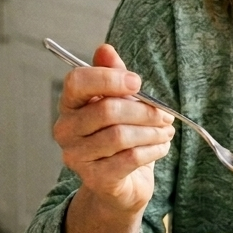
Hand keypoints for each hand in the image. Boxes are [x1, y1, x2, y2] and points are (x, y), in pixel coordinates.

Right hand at [54, 44, 174, 215]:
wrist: (121, 184)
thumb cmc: (120, 137)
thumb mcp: (120, 102)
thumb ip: (113, 75)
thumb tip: (105, 49)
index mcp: (70, 104)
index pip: (77, 82)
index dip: (109, 79)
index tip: (138, 82)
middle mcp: (66, 130)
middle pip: (106, 110)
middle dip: (143, 110)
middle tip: (165, 114)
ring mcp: (77, 156)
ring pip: (120, 135)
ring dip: (151, 131)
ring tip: (166, 131)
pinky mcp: (95, 179)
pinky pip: (129, 159)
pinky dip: (152, 150)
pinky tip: (161, 147)